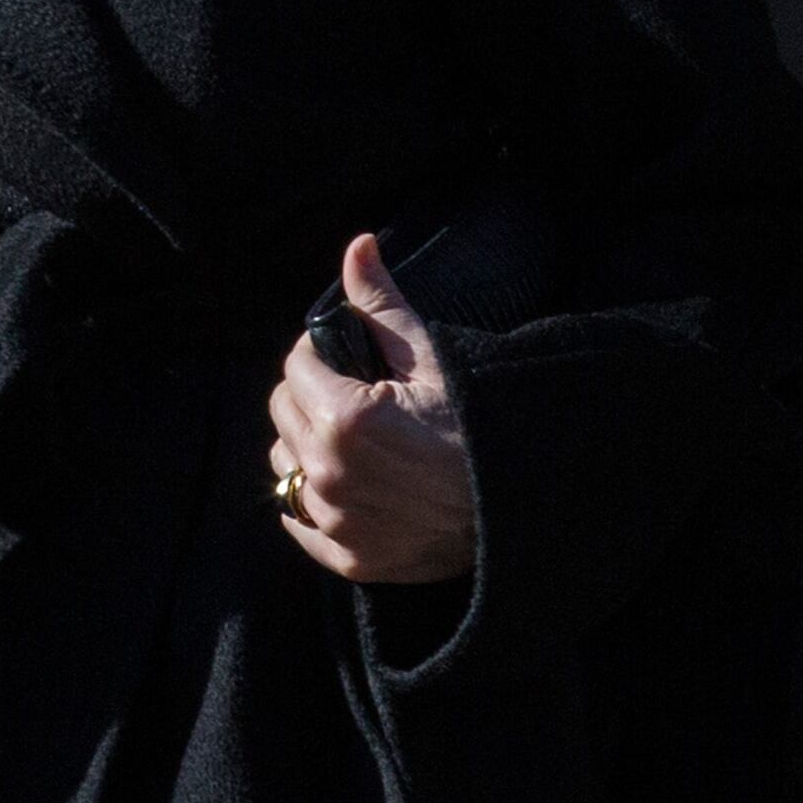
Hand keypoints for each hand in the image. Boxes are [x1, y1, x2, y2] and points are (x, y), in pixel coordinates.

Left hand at [266, 232, 476, 586]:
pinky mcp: (346, 557)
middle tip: (354, 396)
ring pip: (284, 465)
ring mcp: (334, 520)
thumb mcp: (431, 359)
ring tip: (355, 441)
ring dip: (306, 446)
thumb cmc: (477, 425)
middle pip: (284, 413)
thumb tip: (358, 245)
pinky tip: (348, 485)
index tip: (350, 362)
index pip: (296, 366)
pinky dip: (312, 501)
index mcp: (343, 419)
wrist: (519, 506)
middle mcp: (328, 473)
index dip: (322, 356)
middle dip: (311, 395)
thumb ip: (381, 304)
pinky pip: (297, 521)